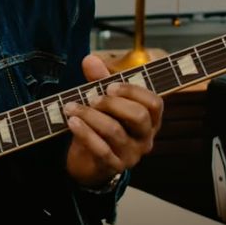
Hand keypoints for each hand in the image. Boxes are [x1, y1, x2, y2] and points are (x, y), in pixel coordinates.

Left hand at [63, 54, 163, 187]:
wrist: (89, 159)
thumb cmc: (102, 123)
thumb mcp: (103, 99)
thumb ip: (99, 79)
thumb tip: (90, 59)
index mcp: (150, 118)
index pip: (154, 103)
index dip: (133, 91)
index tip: (109, 85)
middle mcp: (146, 137)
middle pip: (139, 116)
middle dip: (112, 103)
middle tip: (92, 98)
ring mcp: (132, 154)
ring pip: (116, 132)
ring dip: (91, 116)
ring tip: (71, 107)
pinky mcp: (114, 166)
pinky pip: (101, 150)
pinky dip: (85, 134)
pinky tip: (72, 122)